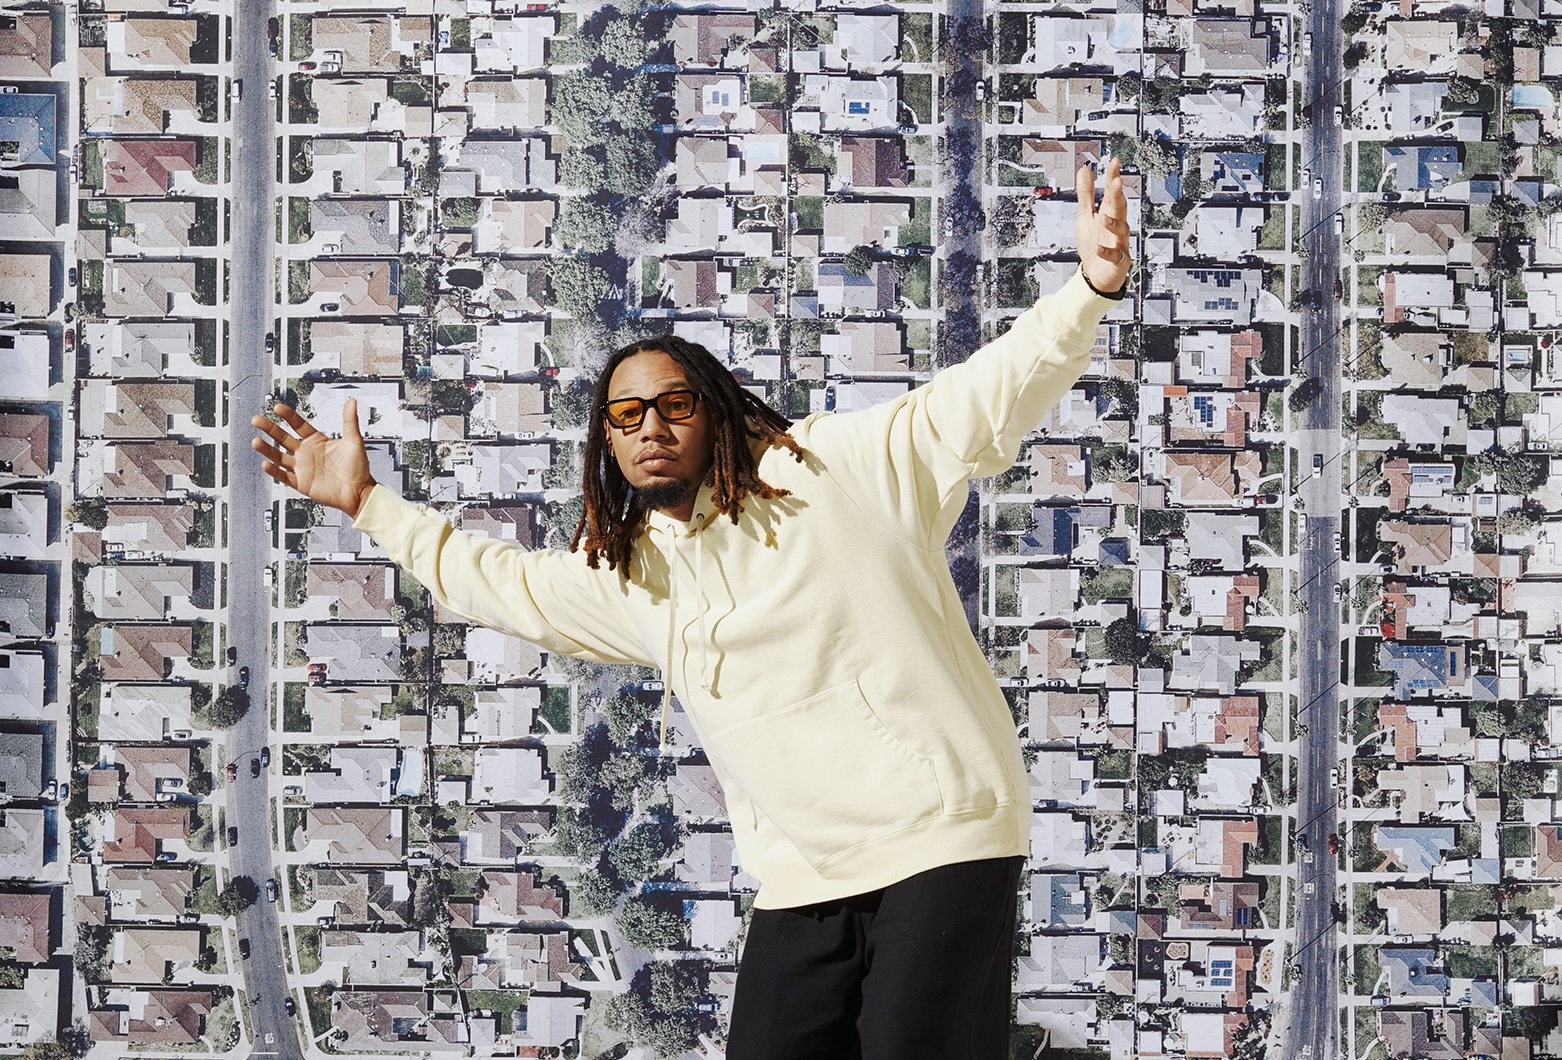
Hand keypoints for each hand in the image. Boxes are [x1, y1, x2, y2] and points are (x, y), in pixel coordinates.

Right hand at [250, 399, 376, 518]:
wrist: (360, 492)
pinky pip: (284, 476)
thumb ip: (350, 421)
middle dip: (270, 429)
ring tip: (256, 441)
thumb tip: (352, 401)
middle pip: (283, 438)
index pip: (298, 425)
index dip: (288, 416)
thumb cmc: (358, 468)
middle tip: (257, 420)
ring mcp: (302, 468)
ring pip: (279, 456)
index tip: (277, 407)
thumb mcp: (354, 441)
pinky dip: (274, 471)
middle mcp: (306, 453)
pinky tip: (266, 463)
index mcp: (317, 441)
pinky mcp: (301, 483)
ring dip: (267, 449)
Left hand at [1076, 156, 1132, 295]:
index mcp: (1109, 212)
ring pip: (1122, 230)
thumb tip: (1084, 170)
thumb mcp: (1085, 215)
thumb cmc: (1093, 242)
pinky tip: (1098, 247)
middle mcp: (1116, 225)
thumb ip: (1086, 194)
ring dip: (1114, 223)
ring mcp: (1119, 243)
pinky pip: (1114, 255)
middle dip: (1118, 195)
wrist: (1095, 274)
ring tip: (1103, 217)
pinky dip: (1106, 251)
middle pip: (1120, 208)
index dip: (1113, 177)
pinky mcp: (1118, 260)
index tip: (1114, 162)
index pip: (1112, 192)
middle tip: (1117, 181)